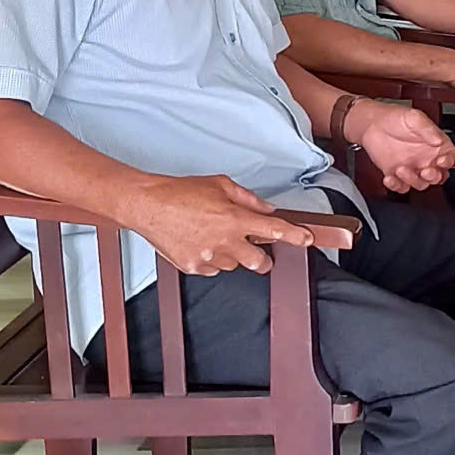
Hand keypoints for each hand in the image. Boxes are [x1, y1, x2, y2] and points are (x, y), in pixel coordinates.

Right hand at [114, 175, 312, 276]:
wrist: (147, 205)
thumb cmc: (180, 192)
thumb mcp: (221, 185)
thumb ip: (248, 199)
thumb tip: (266, 209)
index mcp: (235, 219)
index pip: (275, 230)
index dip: (295, 237)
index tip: (307, 240)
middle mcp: (225, 241)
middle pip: (259, 262)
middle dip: (263, 257)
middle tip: (255, 246)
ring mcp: (208, 258)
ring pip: (234, 265)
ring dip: (232, 254)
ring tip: (214, 235)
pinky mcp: (193, 267)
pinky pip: (213, 269)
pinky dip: (212, 259)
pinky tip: (200, 242)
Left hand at [349, 101, 454, 193]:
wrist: (372, 124)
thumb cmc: (395, 118)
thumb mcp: (414, 117)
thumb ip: (428, 129)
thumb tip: (439, 140)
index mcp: (437, 145)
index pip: (452, 158)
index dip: (450, 162)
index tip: (442, 160)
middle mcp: (427, 159)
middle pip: (439, 176)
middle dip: (434, 176)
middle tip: (426, 170)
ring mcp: (413, 169)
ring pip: (421, 184)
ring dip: (413, 180)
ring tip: (401, 169)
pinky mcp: (397, 175)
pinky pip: (402, 187)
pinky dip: (396, 186)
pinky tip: (389, 177)